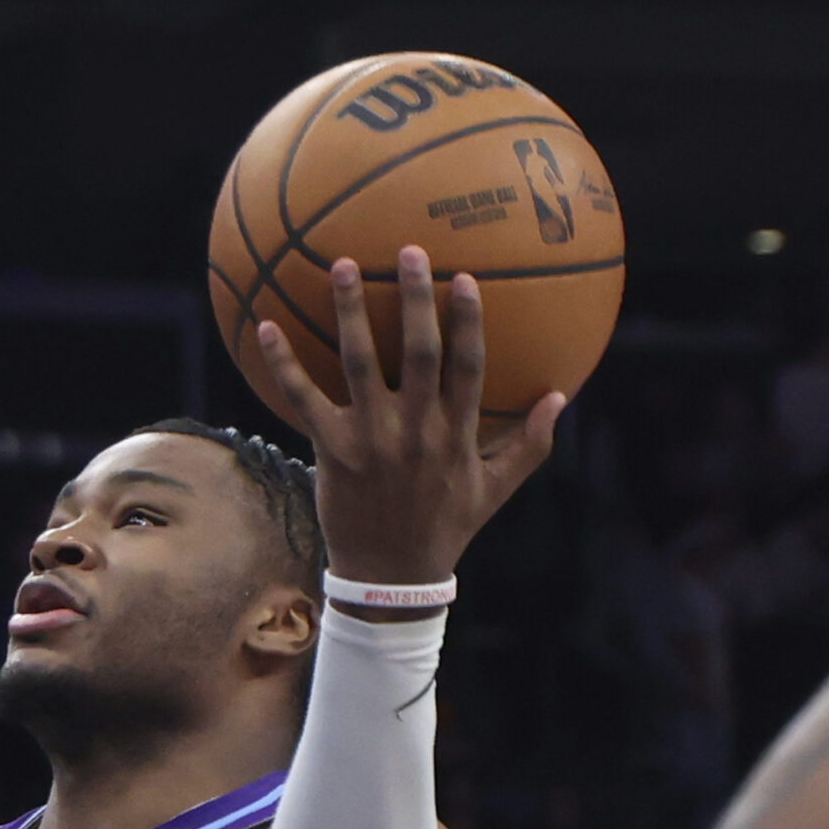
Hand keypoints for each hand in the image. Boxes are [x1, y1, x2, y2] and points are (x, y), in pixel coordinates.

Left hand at [254, 247, 566, 589]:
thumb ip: (530, 444)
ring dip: (350, 313)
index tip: (465, 276)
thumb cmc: (444, 528)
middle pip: (419, 353)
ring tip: (339, 266)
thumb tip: (562, 396)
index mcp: (457, 434)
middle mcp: (416, 431)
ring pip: (360, 364)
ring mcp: (372, 440)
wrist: (391, 578)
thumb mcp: (495, 491)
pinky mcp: (332, 452)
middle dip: (415, 299)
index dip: (468, 321)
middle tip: (408, 251)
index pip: (467, 366)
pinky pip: (303, 400)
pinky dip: (284, 364)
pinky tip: (266, 327)